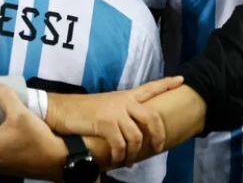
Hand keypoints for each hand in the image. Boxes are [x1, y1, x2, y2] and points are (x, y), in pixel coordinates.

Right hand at [46, 76, 183, 166]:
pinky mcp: (105, 123)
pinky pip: (120, 145)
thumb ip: (121, 114)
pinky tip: (116, 160)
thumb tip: (132, 134)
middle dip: (158, 135)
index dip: (166, 84)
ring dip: (134, 153)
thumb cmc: (83, 110)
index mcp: (125, 96)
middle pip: (152, 117)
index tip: (181, 81)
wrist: (61, 109)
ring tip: (128, 160)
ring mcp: (115, 112)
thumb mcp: (106, 106)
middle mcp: (123, 102)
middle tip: (158, 148)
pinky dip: (120, 156)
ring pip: (137, 136)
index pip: (150, 88)